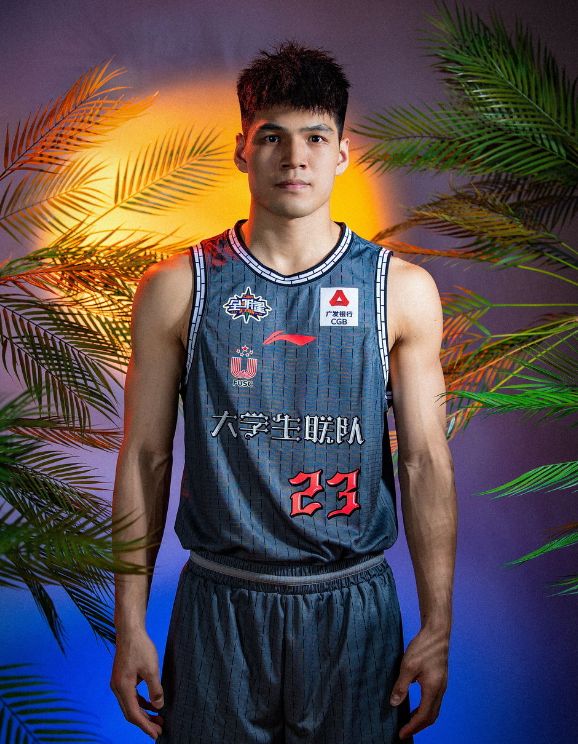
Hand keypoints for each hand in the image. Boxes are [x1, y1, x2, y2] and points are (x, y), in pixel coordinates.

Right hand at [110, 627, 164, 739]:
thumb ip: (155, 690)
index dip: (145, 726)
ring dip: (143, 713)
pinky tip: (150, 705)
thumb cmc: (140, 647)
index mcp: (123, 687)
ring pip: (130, 705)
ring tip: (158, 719)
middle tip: (160, 729)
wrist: (130, 631)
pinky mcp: (121, 678)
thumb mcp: (152, 669)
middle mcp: (117, 688)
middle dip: (145, 722)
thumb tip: (158, 707)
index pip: (134, 714)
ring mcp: (118, 683)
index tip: (157, 733)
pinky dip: (140, 703)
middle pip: (130, 712)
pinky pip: (130, 696)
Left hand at [389, 625, 448, 739]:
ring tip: (409, 722)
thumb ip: (401, 686)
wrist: (437, 633)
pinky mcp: (440, 680)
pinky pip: (434, 702)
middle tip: (404, 731)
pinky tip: (416, 706)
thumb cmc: (423, 647)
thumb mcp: (408, 666)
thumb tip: (394, 703)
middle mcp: (440, 690)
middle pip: (431, 717)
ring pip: (434, 710)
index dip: (412, 727)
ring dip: (422, 719)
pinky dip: (425, 709)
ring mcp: (442, 686)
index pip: (423, 716)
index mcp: (433, 689)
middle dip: (418, 726)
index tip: (401, 734)